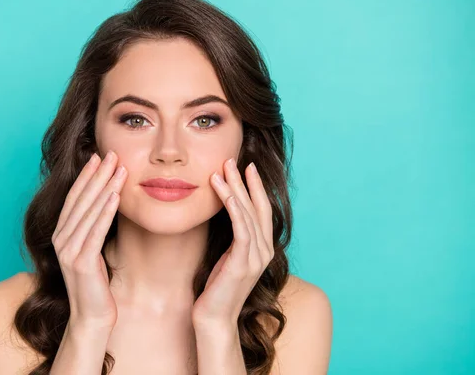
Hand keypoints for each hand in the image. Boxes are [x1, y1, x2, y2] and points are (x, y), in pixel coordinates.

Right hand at [51, 150, 126, 330]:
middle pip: (81, 200)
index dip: (86, 175)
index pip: (75, 198)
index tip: (99, 156)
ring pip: (89, 212)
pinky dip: (106, 212)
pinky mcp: (81, 263)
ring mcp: (68, 251)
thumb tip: (109, 200)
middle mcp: (60, 240)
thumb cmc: (97, 283)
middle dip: (97, 175)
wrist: (92, 316)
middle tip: (112, 153)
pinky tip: (116, 196)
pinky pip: (95, 231)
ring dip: (105, 187)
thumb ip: (94, 227)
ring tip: (119, 168)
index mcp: (61, 234)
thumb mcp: (93, 249)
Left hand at [191, 158, 273, 326]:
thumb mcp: (226, 257)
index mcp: (262, 248)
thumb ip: (232, 239)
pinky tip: (224, 192)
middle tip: (232, 159)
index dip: (255, 187)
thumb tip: (222, 214)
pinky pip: (241, 228)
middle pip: (257, 206)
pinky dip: (233, 207)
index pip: (261, 209)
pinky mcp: (243, 262)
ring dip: (235, 189)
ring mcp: (256, 257)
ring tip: (222, 169)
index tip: (245, 167)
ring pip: (247, 213)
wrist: (214, 318)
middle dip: (245, 181)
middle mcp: (264, 250)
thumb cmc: (216, 289)